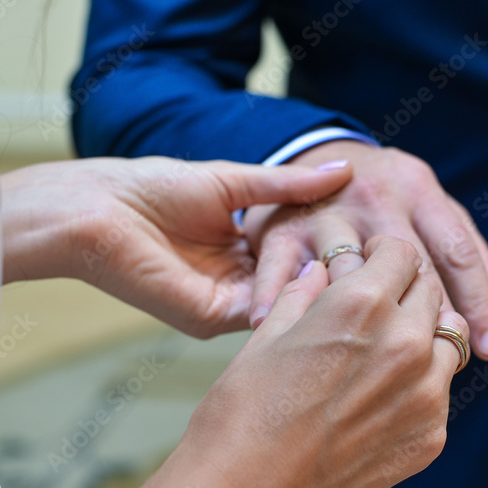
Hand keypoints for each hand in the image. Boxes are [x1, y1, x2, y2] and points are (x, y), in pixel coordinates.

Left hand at [0, 157, 351, 337]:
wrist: (97, 208)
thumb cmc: (153, 187)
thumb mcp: (237, 181)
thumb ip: (291, 185)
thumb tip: (347, 169)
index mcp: (248, 249)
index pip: (306, 254)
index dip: (340, 248)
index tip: (383, 241)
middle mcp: (243, 280)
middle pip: (303, 282)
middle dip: (341, 276)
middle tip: (390, 269)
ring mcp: (229, 303)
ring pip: (289, 303)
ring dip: (324, 292)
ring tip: (370, 279)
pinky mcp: (211, 318)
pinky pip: (263, 315)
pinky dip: (294, 302)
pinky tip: (327, 288)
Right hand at [33, 237, 466, 487]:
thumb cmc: (243, 412)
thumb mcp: (267, 335)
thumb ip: (303, 294)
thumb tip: (320, 272)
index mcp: (362, 302)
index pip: (402, 252)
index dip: (382, 254)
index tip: (370, 263)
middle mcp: (405, 340)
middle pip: (431, 290)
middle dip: (406, 288)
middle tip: (378, 305)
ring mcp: (426, 392)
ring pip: (448, 339)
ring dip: (423, 334)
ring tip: (383, 352)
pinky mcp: (430, 436)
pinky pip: (439, 392)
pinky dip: (418, 385)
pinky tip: (378, 399)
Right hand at [243, 141, 487, 359]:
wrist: (310, 151)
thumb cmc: (384, 197)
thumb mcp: (430, 211)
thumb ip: (471, 257)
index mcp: (419, 191)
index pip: (457, 251)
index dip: (478, 301)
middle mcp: (376, 198)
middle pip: (410, 264)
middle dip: (430, 318)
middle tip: (438, 367)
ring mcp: (325, 212)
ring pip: (347, 270)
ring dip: (358, 317)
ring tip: (374, 367)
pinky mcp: (279, 227)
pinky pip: (283, 272)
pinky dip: (286, 306)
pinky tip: (298, 346)